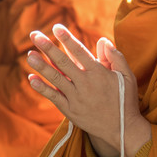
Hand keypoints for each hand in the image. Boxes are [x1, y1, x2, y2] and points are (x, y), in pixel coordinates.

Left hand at [27, 24, 150, 156]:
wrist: (122, 130)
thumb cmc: (125, 101)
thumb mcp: (127, 77)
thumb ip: (116, 57)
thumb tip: (102, 40)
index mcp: (98, 73)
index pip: (79, 51)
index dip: (67, 38)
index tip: (56, 27)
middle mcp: (85, 84)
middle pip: (63, 62)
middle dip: (48, 48)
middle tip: (35, 36)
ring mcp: (76, 98)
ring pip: (55, 78)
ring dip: (41, 66)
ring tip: (29, 55)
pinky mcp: (70, 110)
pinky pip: (54, 97)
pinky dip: (42, 88)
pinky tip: (31, 79)